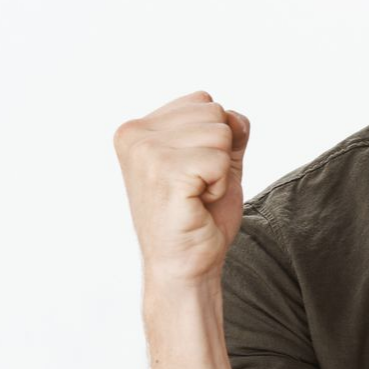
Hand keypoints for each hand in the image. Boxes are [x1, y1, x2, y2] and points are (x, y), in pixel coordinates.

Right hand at [113, 91, 250, 286]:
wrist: (185, 266)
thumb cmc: (199, 216)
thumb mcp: (217, 161)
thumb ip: (226, 130)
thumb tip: (234, 116)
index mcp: (137, 128)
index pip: (204, 102)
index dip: (215, 141)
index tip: (193, 173)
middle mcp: (134, 134)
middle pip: (215, 113)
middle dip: (220, 154)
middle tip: (196, 187)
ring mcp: (146, 152)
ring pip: (221, 134)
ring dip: (221, 171)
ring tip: (196, 196)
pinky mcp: (164, 172)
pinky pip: (221, 160)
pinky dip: (220, 186)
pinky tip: (198, 204)